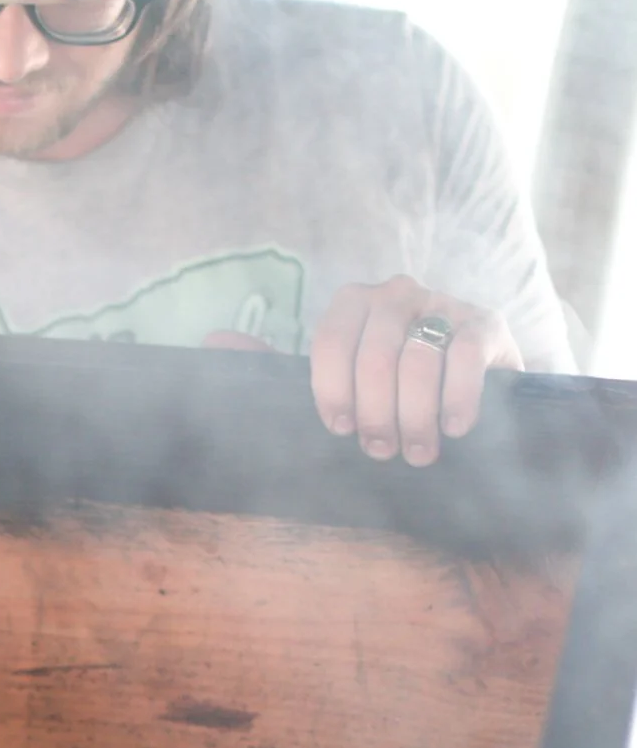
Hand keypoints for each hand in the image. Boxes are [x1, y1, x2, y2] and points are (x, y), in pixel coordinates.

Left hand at [310, 276, 522, 467]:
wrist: (475, 368)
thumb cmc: (397, 379)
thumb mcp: (355, 370)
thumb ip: (322, 372)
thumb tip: (263, 362)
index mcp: (354, 303)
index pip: (330, 343)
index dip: (333, 392)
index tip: (342, 430)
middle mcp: (395, 295)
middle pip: (374, 360)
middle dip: (376, 414)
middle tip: (382, 451)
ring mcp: (442, 303)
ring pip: (417, 363)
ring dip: (415, 417)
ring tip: (418, 451)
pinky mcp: (484, 322)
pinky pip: (465, 358)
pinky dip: (458, 399)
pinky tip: (454, 428)